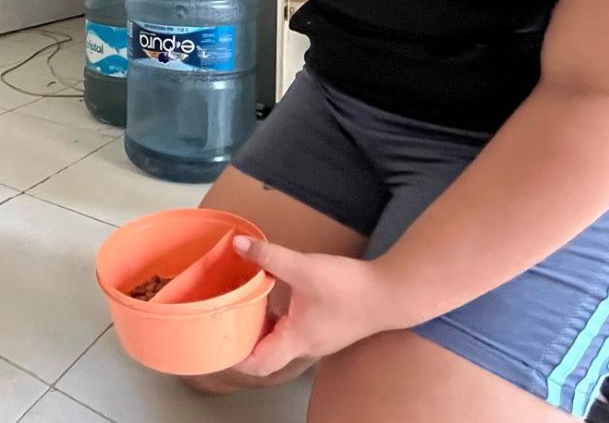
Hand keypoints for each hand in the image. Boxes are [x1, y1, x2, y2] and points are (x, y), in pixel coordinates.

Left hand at [230, 236, 406, 377]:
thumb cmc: (350, 287)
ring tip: (242, 307)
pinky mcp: (326, 327)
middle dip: (242, 340)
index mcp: (295, 341)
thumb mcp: (304, 267)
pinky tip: (272, 299)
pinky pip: (293, 332)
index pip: (256, 364)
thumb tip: (239, 244)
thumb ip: (270, 256)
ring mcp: (317, 339)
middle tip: (224, 319)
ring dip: (260, 329)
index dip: (233, 356)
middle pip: (265, 356)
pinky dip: (277, 321)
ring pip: (279, 344)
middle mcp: (304, 346)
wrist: (392, 292)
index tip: (216, 338)